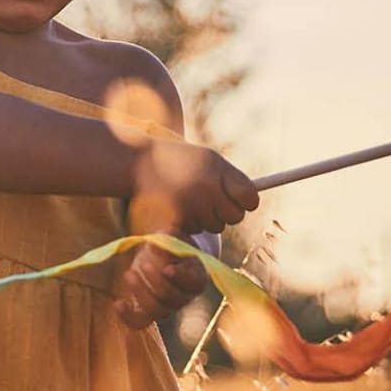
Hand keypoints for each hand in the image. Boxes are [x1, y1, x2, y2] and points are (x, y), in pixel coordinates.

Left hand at [114, 240, 208, 330]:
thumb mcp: (170, 236)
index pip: (194, 282)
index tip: (167, 269)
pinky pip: (140, 323)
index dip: (180, 277)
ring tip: (128, 273)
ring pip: (157, 310)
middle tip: (142, 264)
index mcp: (196, 276)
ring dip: (141, 293)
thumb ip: (167, 239)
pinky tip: (118, 303)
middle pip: (173, 297)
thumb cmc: (168, 244)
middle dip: (156, 282)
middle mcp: (184, 296)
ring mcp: (167, 307)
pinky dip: (128, 317)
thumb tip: (156, 246)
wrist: (159, 256)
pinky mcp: (149, 312)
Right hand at [130, 141, 257, 236]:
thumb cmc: (178, 160)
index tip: (238, 198)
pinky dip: (190, 223)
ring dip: (206, 217)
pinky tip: (178, 207)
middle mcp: (206, 188)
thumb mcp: (208, 160)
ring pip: (215, 226)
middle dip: (225, 211)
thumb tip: (253, 204)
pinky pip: (196, 231)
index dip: (246, 201)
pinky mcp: (176, 218)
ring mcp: (190, 205)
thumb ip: (231, 179)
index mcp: (218, 169)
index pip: (250, 198)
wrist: (137, 161)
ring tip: (188, 198)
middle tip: (209, 198)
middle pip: (235, 217)